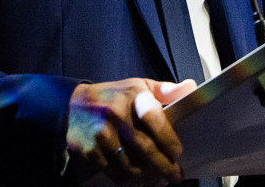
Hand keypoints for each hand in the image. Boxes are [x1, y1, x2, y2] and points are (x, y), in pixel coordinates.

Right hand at [65, 77, 195, 185]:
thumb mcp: (138, 86)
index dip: (169, 139)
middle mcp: (116, 114)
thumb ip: (165, 90)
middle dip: (165, 167)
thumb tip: (191, 87)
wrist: (72, 105)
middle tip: (175, 176)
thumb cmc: (114, 97)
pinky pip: (115, 174)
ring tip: (157, 179)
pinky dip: (128, 180)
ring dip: (148, 178)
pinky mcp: (90, 151)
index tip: (177, 153)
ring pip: (132, 167)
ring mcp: (102, 135)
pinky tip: (136, 178)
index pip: (155, 119)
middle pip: (146, 149)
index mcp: (133, 96)